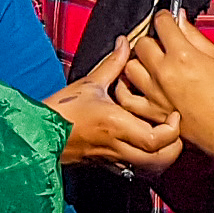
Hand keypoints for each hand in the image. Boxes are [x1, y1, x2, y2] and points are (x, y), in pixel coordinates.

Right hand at [50, 39, 182, 175]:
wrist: (38, 134)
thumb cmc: (62, 109)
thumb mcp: (89, 83)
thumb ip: (113, 64)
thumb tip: (126, 43)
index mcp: (116, 124)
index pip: (156, 139)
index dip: (172, 130)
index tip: (174, 114)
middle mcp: (117, 146)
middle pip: (159, 160)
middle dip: (174, 147)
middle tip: (175, 127)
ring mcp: (113, 159)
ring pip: (149, 169)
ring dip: (162, 156)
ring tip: (164, 136)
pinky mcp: (107, 165)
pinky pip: (134, 170)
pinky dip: (147, 161)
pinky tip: (146, 145)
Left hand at [124, 11, 213, 185]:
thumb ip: (194, 35)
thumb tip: (179, 18)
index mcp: (182, 55)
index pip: (161, 23)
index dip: (165, 18)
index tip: (167, 20)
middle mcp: (163, 72)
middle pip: (141, 42)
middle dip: (151, 39)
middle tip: (161, 44)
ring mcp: (153, 93)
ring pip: (129, 66)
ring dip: (139, 62)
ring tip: (150, 65)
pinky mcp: (150, 112)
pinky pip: (126, 96)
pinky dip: (127, 88)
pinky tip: (136, 84)